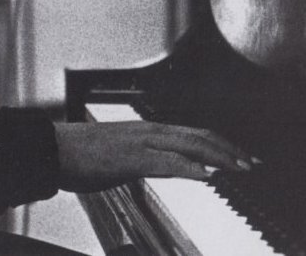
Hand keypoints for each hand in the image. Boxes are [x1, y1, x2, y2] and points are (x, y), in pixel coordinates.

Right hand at [54, 121, 256, 193]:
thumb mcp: (121, 155)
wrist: (53, 150)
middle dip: (229, 149)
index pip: (192, 133)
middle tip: (253, 163)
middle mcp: (148, 130)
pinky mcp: (130, 158)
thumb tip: (165, 167)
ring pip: (188, 145)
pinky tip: (207, 175)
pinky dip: (191, 167)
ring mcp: (140, 142)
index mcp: (147, 130)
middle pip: (198, 135)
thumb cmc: (82, 155)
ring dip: (218, 156)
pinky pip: (166, 162)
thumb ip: (146, 158)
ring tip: (240, 168)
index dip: (220, 143)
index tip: (240, 156)